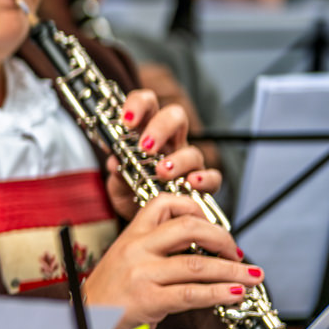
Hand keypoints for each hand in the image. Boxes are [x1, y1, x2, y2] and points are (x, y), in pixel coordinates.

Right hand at [82, 194, 262, 328]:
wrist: (81, 324)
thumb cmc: (108, 297)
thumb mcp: (126, 263)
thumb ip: (156, 252)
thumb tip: (202, 252)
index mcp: (130, 236)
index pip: (164, 203)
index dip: (194, 208)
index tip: (212, 224)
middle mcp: (136, 250)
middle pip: (188, 228)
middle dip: (222, 238)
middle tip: (237, 251)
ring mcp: (141, 274)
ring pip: (197, 264)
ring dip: (233, 270)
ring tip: (253, 277)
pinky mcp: (148, 300)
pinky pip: (192, 294)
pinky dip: (220, 293)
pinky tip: (236, 295)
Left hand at [103, 88, 222, 220]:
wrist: (147, 224)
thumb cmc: (133, 196)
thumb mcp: (118, 185)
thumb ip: (117, 173)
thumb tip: (115, 163)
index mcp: (146, 133)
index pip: (147, 104)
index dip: (138, 104)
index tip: (127, 120)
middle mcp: (170, 143)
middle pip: (175, 116)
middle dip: (161, 127)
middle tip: (146, 146)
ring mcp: (187, 162)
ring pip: (192, 149)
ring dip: (177, 159)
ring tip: (162, 172)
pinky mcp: (202, 183)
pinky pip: (212, 176)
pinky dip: (204, 179)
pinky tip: (191, 183)